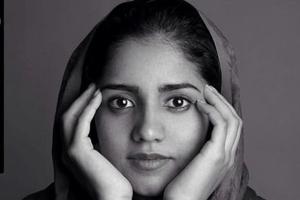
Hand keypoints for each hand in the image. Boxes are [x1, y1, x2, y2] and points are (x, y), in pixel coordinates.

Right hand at [61, 83, 132, 199]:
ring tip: (95, 88)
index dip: (81, 106)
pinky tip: (98, 98)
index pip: (72, 123)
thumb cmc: (114, 180)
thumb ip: (101, 143)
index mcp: (74, 152)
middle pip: (67, 116)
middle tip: (93, 86)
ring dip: (83, 100)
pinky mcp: (77, 151)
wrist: (113, 198)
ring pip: (70, 117)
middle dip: (80, 99)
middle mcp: (67, 151)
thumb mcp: (106, 156)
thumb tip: (108, 128)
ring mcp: (70, 151)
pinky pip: (80, 122)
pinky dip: (88, 108)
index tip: (93, 94)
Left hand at [163, 85, 241, 199]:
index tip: (207, 98)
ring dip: (219, 101)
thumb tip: (189, 135)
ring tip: (205, 90)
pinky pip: (221, 124)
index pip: (231, 127)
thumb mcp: (192, 164)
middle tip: (208, 89)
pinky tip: (199, 104)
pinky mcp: (217, 155)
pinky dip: (212, 110)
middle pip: (235, 120)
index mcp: (224, 157)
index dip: (222, 109)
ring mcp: (225, 155)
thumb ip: (197, 150)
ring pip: (232, 119)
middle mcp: (229, 155)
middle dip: (222, 101)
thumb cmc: (182, 185)